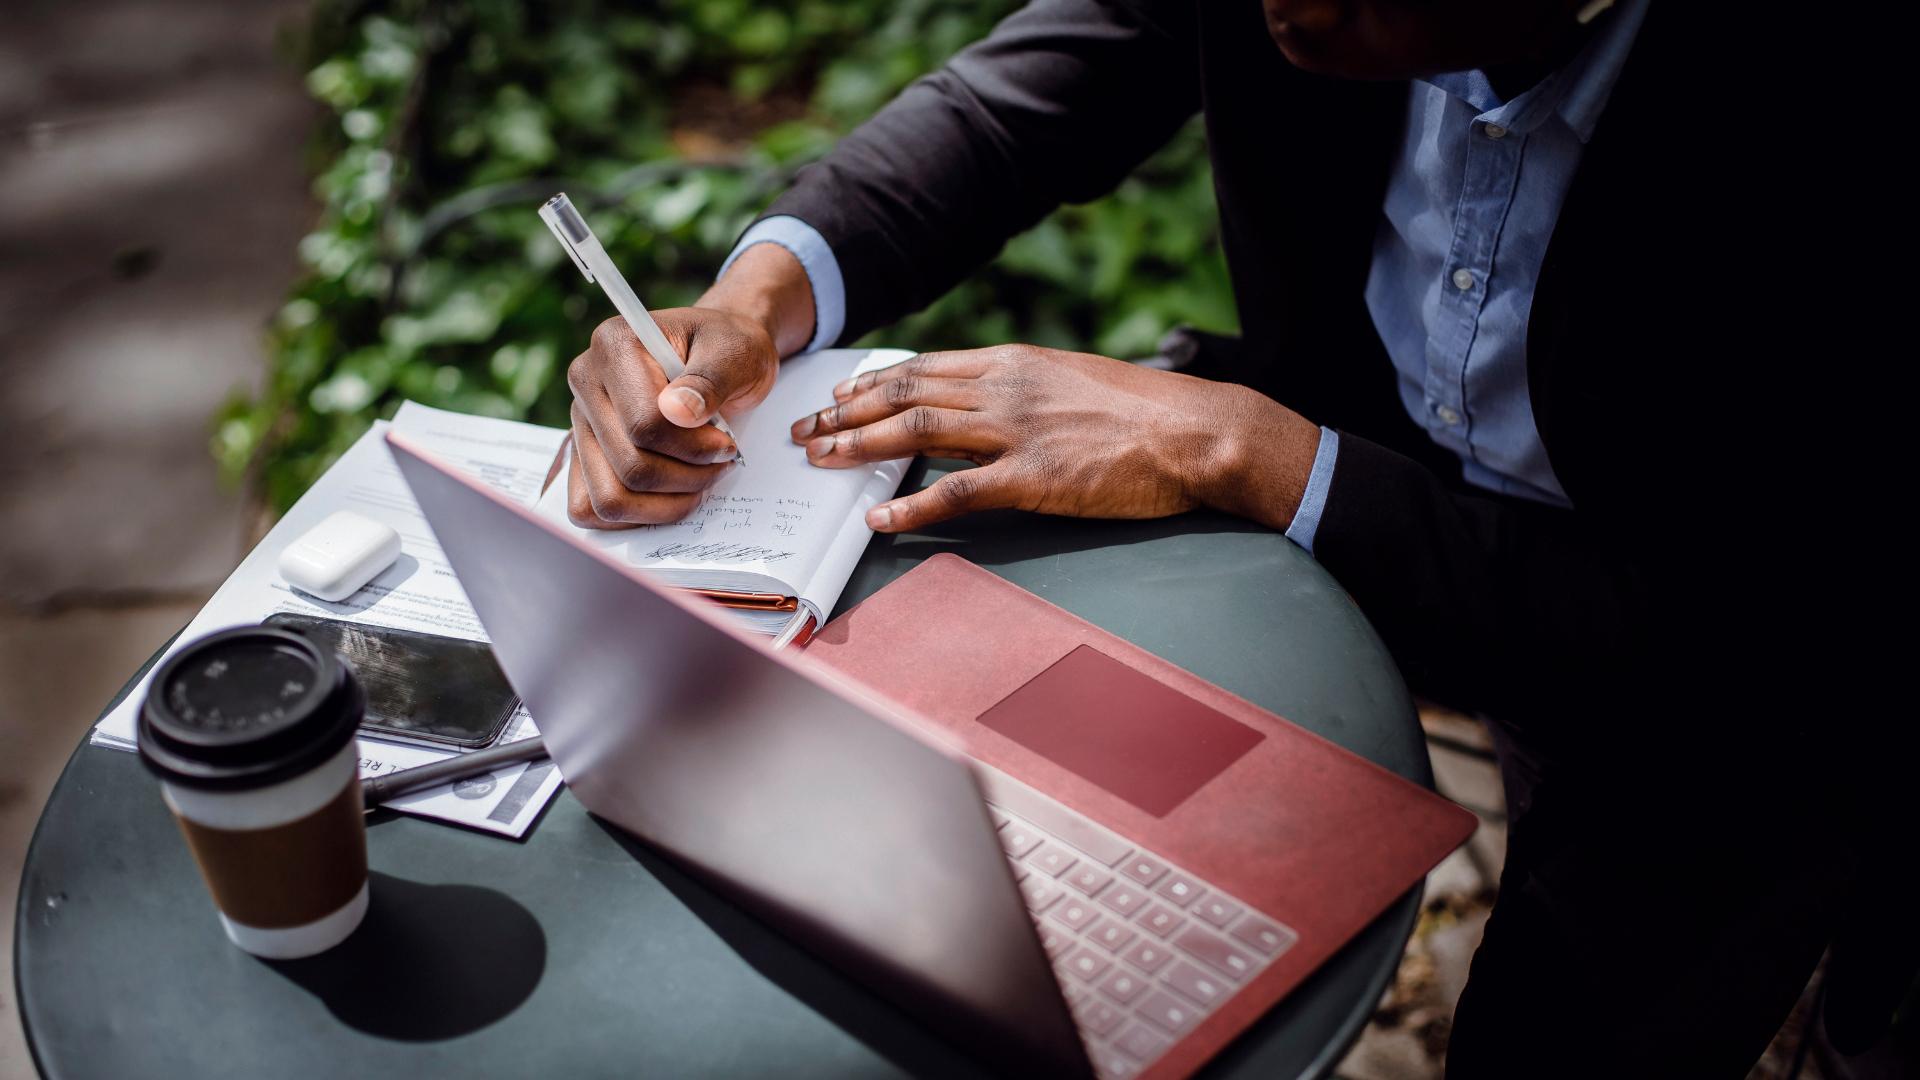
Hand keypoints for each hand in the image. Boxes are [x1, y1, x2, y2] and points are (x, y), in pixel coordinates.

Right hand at [565, 307, 774, 527]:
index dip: (693, 447)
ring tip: (700, 478)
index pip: (644, 424)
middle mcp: (586, 382)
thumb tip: (678, 412)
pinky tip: (671, 495)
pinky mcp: (582, 454)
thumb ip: (710, 380)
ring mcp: (580, 422)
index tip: (726, 443)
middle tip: (721, 461)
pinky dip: (637, 515)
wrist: (717, 355)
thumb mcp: (735, 353)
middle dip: (688, 476)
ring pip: (610, 498)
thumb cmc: (727, 349)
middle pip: (630, 467)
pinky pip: (590, 509)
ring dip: (666, 503)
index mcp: (615, 344)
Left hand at [787, 345, 1321, 533]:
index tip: (838, 394)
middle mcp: (1006, 387)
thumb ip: (1024, 391)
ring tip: (819, 461)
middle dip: (845, 412)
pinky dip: (910, 503)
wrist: (1197, 432)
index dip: (872, 382)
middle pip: (905, 394)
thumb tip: (984, 405)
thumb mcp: (1075, 382)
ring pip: (915, 432)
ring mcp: (1017, 431)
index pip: (924, 367)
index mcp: (1016, 362)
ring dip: (858, 446)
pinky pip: (956, 491)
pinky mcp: (1034, 478)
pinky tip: (879, 516)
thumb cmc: (1146, 413)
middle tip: (805, 429)